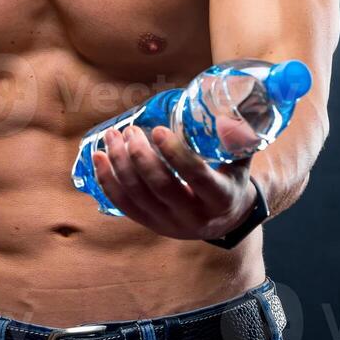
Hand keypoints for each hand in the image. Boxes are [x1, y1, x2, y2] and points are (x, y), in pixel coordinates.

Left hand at [92, 125, 256, 241]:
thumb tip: (226, 114)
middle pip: (160, 186)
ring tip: (112, 136)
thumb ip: (236, 139)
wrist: (224, 221)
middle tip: (130, 130)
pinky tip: (98, 157)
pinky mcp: (150, 225)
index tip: (158, 129)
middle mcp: (194, 216)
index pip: (196, 176)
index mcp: (220, 199)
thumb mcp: (240, 162)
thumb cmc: (230, 182)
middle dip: (140, 155)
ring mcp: (169, 224)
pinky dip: (107, 181)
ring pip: (138, 194)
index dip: (175, 153)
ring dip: (119, 162)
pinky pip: (123, 205)